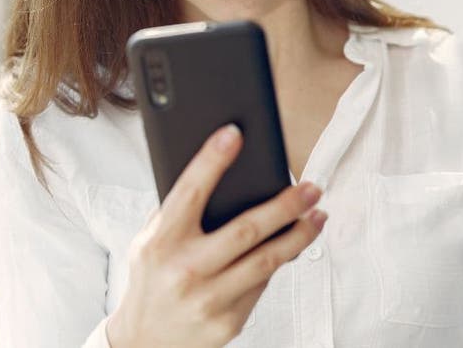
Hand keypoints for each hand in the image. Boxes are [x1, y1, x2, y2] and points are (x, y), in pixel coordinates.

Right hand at [105, 124, 326, 347]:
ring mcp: (208, 299)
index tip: (235, 134)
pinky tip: (290, 248)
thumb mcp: (147, 242)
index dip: (212, 159)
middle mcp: (185, 269)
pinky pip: (262, 286)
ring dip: (299, 235)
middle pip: (246, 229)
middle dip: (286, 205)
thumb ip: (175, 215)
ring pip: (267, 261)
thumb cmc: (150, 280)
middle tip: (311, 187)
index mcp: (160, 242)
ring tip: (318, 216)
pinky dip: (277, 264)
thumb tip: (217, 174)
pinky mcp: (229, 322)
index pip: (190, 192)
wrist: (145, 341)